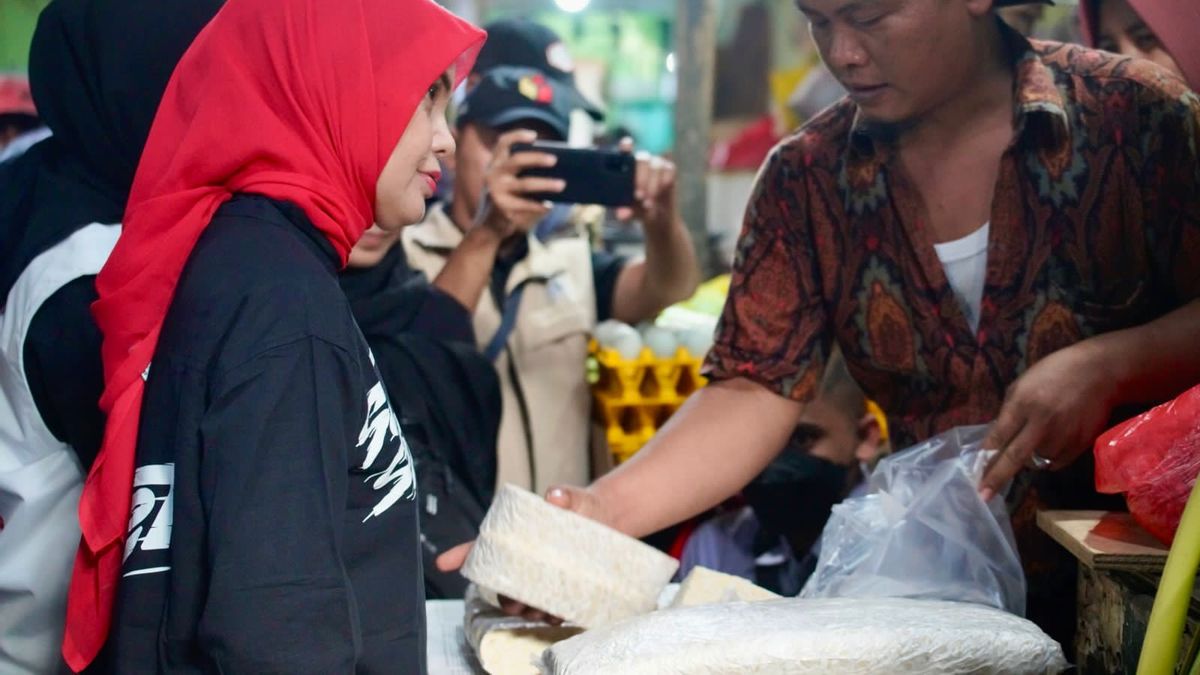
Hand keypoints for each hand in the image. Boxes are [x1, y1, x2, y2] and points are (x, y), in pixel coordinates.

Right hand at [435, 484, 615, 622]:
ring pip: (522, 601)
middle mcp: (524, 559)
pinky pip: (548, 608)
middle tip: (518, 601)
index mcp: (517, 535)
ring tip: (544, 609)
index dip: (461, 554)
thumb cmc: (582, 506)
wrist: (609, 518)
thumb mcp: (574, 498)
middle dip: (506, 598)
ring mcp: (541, 575)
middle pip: (502, 584)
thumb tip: (555, 495)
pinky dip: (551, 615)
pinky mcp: (560, 587)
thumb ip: (565, 496)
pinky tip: (560, 613)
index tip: (443, 562)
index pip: (482, 545)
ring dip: (528, 610)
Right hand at [476, 129, 564, 238]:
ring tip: (562, 185)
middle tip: (555, 160)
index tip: (534, 136)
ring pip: (525, 184)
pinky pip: (525, 204)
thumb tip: (558, 169)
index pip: (503, 142)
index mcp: (496, 162)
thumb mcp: (512, 181)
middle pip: (517, 160)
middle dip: (537, 158)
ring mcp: (496, 190)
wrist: (491, 224)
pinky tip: (549, 206)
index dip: (517, 136)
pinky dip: (539, 205)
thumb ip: (526, 172)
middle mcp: (493, 173)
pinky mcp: (502, 206)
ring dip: (546, 184)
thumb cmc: (509, 197)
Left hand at [614, 138, 678, 231]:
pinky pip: (669, 169)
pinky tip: (661, 191)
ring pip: (656, 165)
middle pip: (641, 159)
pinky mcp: (669, 170)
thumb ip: (624, 212)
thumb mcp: (629, 213)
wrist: (657, 219)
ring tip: (648, 203)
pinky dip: (664, 180)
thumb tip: (622, 214)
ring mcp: (656, 164)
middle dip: (640, 177)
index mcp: (625, 167)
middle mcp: (641, 162)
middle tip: (638, 196)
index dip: (626, 146)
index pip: (625, 151)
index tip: (627, 145)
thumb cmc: (637, 210)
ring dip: (652, 184)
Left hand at [979, 340, 1118, 500]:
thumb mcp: (1022, 384)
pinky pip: (1056, 462)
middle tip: (983, 496)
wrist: (1099, 372)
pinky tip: (1052, 440)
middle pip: (1015, 457)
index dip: (985, 458)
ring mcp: (1063, 436)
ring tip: (1036, 437)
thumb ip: (1009, 412)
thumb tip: (997, 439)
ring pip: (1036, 462)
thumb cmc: (1054, 372)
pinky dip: (1048, 458)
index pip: (998, 436)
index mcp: (1023, 403)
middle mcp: (1042, 423)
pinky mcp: (1080, 445)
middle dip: (997, 478)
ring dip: (1028, 459)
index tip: (975, 476)